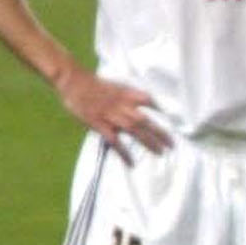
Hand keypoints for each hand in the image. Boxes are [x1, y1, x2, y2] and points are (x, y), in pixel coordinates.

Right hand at [53, 66, 170, 159]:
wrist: (74, 81)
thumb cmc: (92, 84)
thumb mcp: (115, 85)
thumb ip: (127, 97)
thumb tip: (137, 106)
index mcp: (127, 93)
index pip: (149, 101)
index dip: (160, 110)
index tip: (170, 120)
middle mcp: (122, 104)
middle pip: (145, 120)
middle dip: (160, 132)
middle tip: (172, 145)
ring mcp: (111, 115)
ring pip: (135, 130)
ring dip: (149, 142)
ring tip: (160, 153)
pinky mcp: (99, 124)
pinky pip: (114, 141)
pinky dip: (124, 152)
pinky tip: (131, 163)